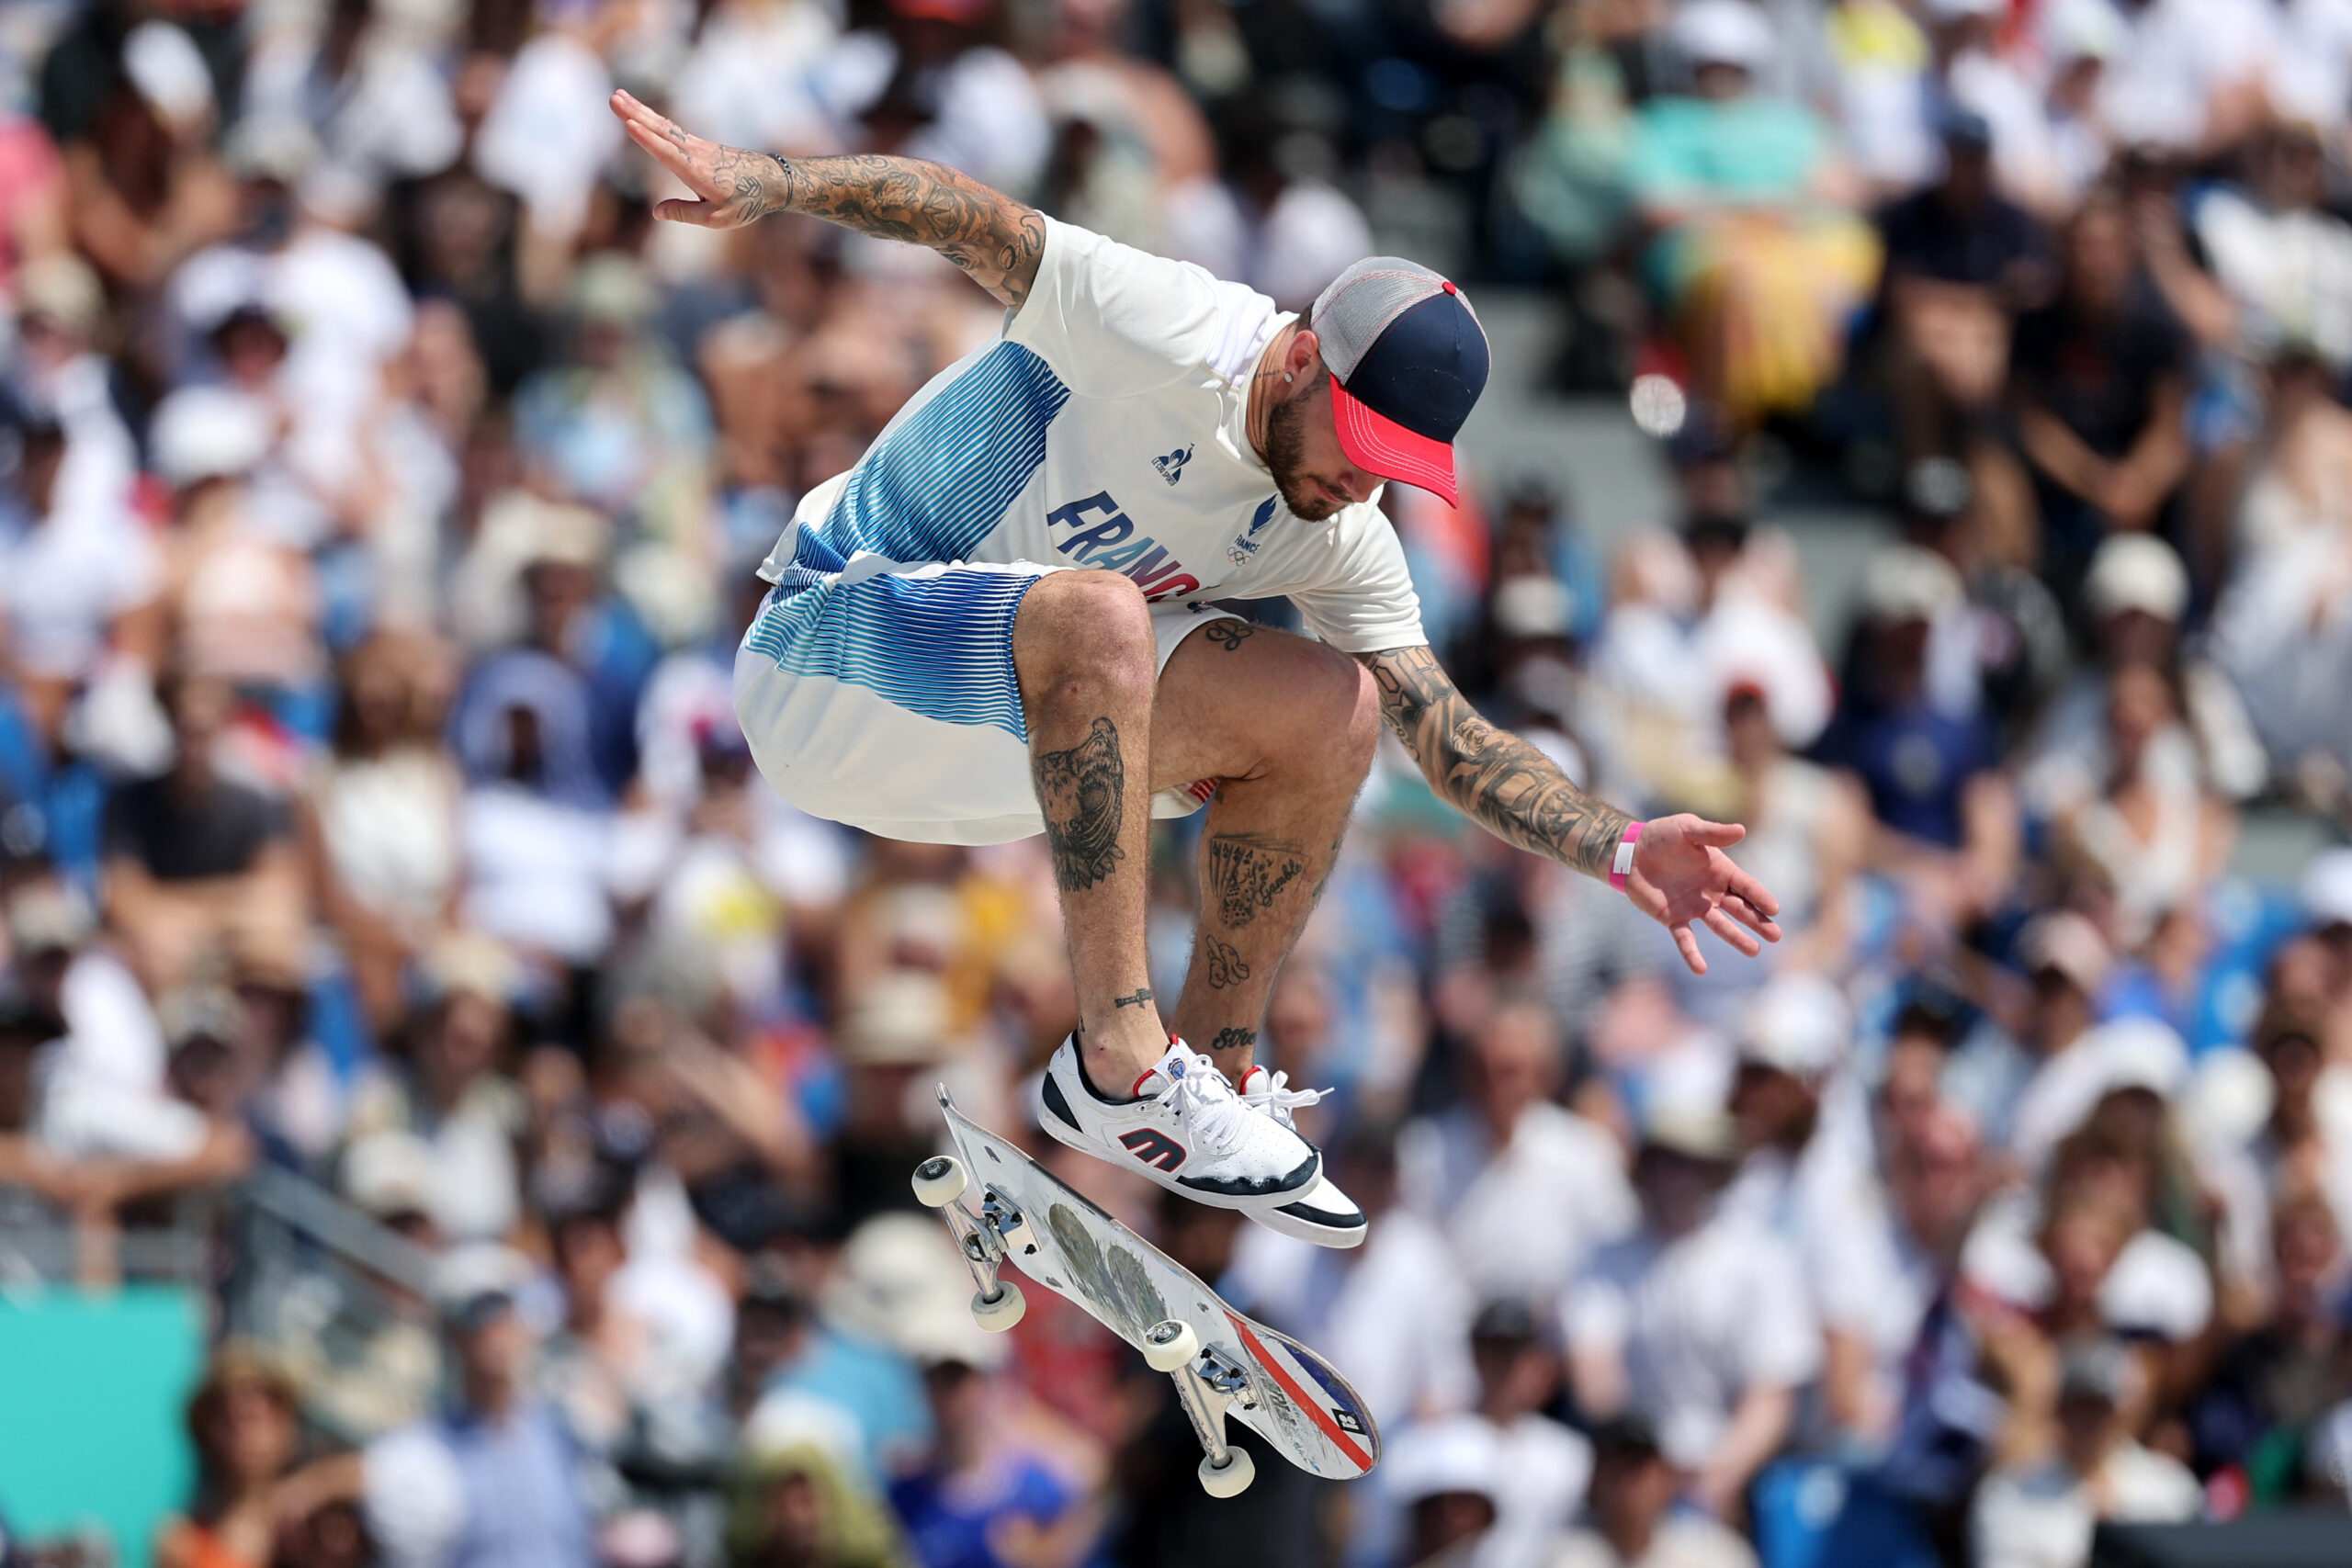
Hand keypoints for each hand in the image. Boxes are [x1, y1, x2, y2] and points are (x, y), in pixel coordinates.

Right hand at [609, 90, 786, 228]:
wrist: (773, 180)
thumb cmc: (747, 202)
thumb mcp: (717, 218)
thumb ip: (685, 213)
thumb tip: (656, 213)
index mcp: (696, 171)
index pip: (666, 152)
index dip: (646, 139)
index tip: (628, 123)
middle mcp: (695, 153)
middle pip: (660, 130)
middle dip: (635, 113)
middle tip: (612, 97)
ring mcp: (698, 145)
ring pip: (664, 125)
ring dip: (640, 110)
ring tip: (620, 95)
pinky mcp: (701, 145)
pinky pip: (673, 130)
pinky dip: (655, 120)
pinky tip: (644, 116)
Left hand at [1622, 814, 1781, 974]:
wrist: (1630, 852)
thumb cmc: (1661, 836)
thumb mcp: (1688, 828)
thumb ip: (1712, 833)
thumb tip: (1742, 829)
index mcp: (1719, 870)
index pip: (1745, 886)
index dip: (1759, 897)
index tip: (1775, 910)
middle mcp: (1711, 891)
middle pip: (1739, 909)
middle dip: (1757, 921)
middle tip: (1775, 936)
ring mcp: (1694, 907)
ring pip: (1719, 925)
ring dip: (1735, 938)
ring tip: (1753, 951)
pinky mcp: (1673, 918)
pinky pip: (1684, 939)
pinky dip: (1692, 954)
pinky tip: (1700, 969)